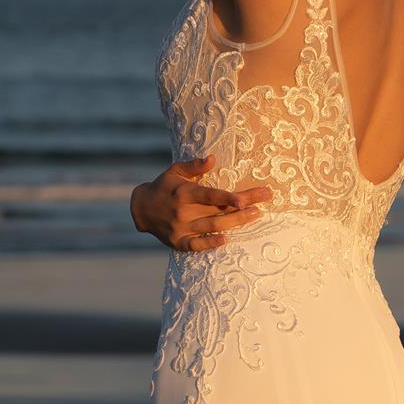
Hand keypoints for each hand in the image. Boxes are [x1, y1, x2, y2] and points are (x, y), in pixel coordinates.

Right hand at [131, 154, 270, 252]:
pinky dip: (210, 243)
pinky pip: (197, 245)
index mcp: (183, 192)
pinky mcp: (178, 242)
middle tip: (262, 205)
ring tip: (255, 216)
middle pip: (217, 212)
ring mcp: (181, 229)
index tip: (245, 199)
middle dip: (242, 209)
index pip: (210, 196)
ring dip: (235, 223)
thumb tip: (212, 158)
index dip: (228, 198)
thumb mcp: (175, 170)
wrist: (141, 208)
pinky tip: (226, 240)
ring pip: (212, 227)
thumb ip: (194, 165)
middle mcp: (183, 212)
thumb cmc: (164, 186)